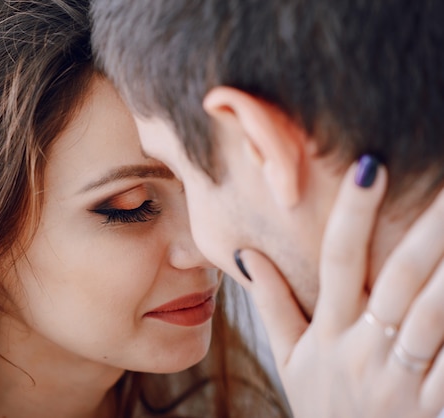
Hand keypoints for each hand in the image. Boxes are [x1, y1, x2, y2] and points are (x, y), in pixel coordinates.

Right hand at [238, 162, 443, 417]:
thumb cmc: (324, 409)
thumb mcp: (289, 360)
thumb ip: (271, 304)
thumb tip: (247, 255)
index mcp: (329, 333)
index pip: (336, 261)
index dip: (352, 214)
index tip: (369, 166)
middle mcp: (364, 350)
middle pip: (398, 279)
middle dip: (426, 228)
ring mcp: (402, 379)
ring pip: (435, 315)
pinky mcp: (434, 403)